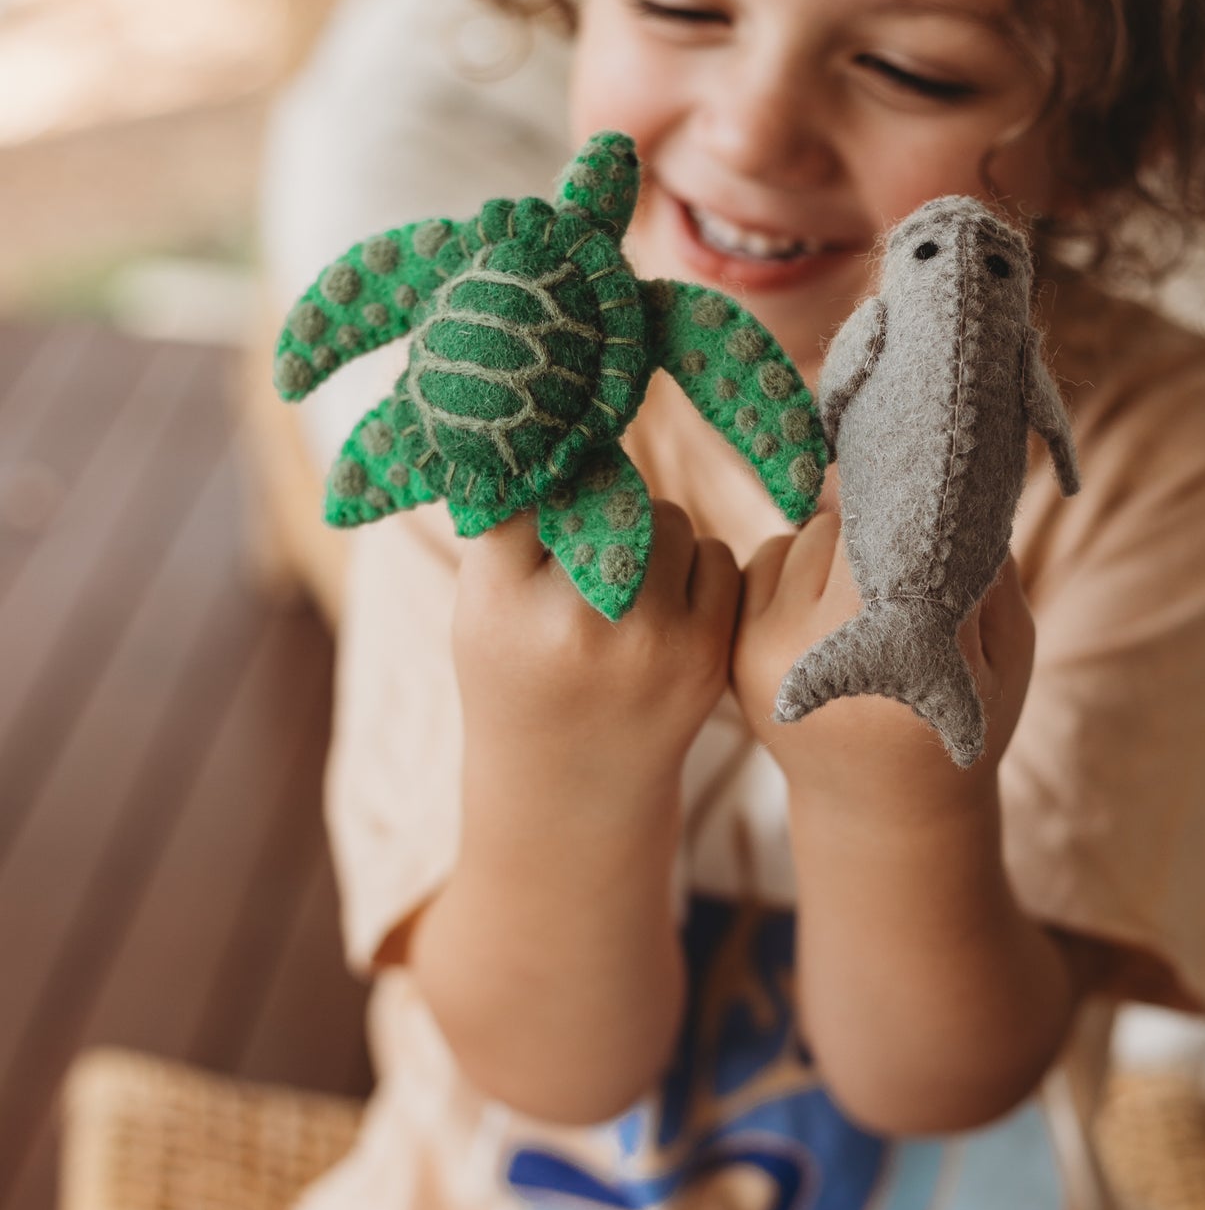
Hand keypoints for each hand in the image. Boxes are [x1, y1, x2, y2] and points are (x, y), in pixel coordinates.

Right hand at [453, 499, 740, 806]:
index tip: (547, 473)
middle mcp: (577, 623)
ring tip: (620, 581)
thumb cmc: (518, 675)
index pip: (533, 482)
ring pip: (669, 519)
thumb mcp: (482, 608)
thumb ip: (513, 525)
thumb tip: (568, 421)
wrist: (572, 788)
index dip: (545, 471)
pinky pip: (717, 557)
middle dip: (602, 504)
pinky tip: (661, 605)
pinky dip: (694, 567)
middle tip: (585, 545)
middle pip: (611, 492)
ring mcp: (650, 642)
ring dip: (650, 531)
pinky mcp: (705, 656)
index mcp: (502, 603)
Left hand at [731, 511, 1034, 818]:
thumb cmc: (961, 721)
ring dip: (840, 545)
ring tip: (869, 601)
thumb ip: (986, 566)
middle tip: (908, 552)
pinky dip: (799, 565)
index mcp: (897, 663)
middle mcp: (817, 658)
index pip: (894, 535)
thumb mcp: (1006, 653)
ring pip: (804, 536)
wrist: (881, 807)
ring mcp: (765, 657)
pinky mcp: (734, 652)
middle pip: (844, 526)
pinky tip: (828, 613)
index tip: (939, 491)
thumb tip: (947, 480)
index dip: (914, 500)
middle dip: (879, 525)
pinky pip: (768, 558)